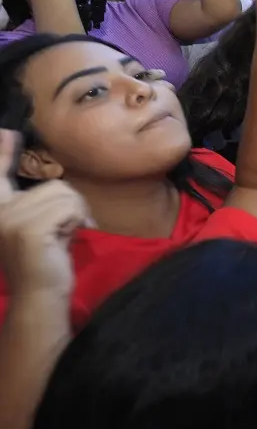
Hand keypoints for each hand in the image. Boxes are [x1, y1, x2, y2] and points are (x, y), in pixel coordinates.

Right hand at [0, 130, 90, 300]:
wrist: (40, 295)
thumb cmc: (45, 260)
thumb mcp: (41, 225)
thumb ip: (41, 203)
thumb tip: (58, 186)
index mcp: (0, 208)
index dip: (2, 152)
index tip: (7, 132)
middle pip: (55, 186)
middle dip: (71, 206)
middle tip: (64, 231)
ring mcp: (10, 219)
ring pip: (65, 195)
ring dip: (76, 215)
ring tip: (64, 236)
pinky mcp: (28, 229)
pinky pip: (69, 207)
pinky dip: (77, 222)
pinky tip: (67, 240)